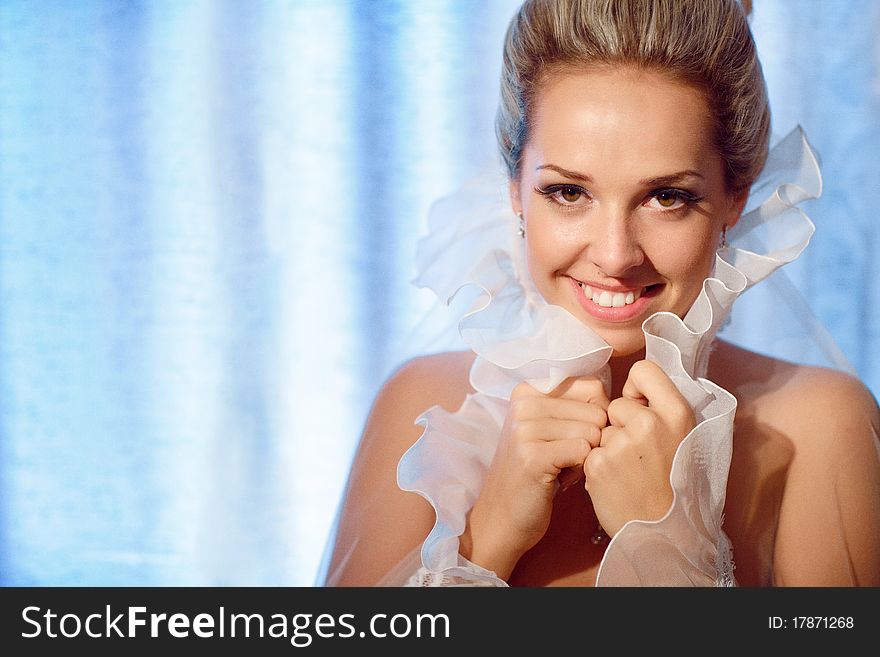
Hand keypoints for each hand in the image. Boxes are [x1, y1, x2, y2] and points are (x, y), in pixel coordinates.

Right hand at [461, 375, 608, 578]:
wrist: (501, 517)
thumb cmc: (537, 472)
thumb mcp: (549, 429)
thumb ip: (576, 408)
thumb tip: (615, 403)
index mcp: (527, 390)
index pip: (592, 387)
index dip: (596, 416)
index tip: (572, 436)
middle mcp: (524, 403)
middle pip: (596, 411)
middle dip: (591, 439)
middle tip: (564, 457)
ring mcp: (525, 428)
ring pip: (593, 432)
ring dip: (586, 457)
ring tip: (560, 468)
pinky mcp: (532, 455)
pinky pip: (585, 452)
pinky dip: (580, 470)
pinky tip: (558, 479)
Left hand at [584, 360, 695, 536]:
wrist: (664, 532)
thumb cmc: (673, 483)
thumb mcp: (682, 437)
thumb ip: (661, 408)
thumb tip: (633, 386)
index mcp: (677, 412)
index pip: (644, 370)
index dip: (636, 388)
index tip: (638, 406)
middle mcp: (650, 423)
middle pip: (615, 404)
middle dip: (618, 424)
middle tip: (637, 454)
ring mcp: (622, 443)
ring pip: (600, 429)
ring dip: (607, 447)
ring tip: (628, 472)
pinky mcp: (598, 462)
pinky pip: (589, 450)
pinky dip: (597, 466)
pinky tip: (615, 483)